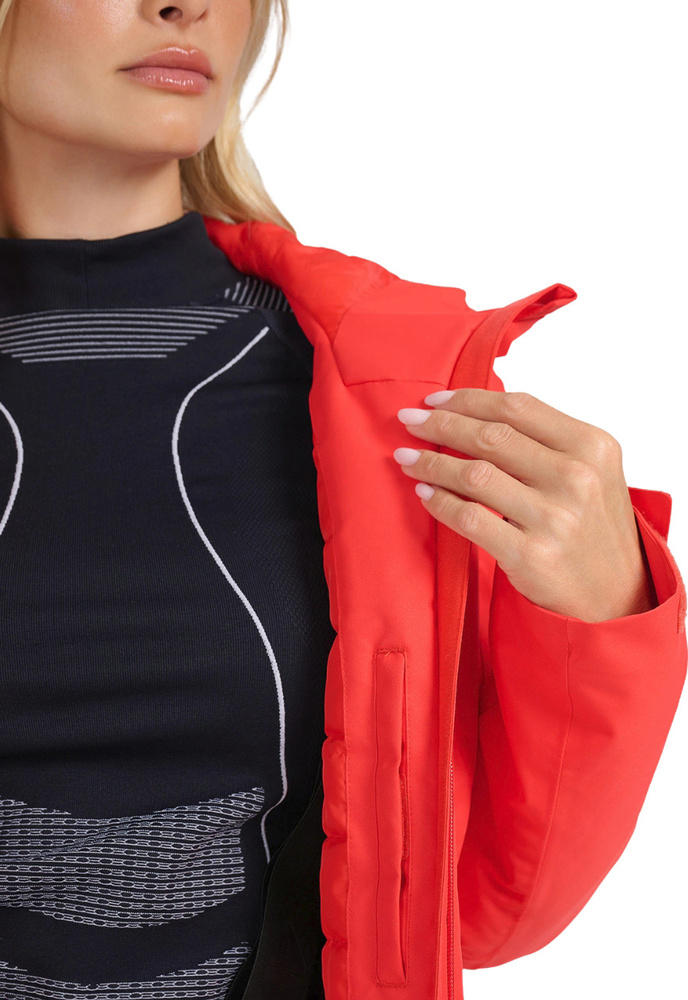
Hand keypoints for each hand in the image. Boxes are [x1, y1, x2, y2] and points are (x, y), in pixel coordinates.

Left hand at [393, 388, 656, 622]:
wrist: (616, 597)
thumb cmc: (593, 529)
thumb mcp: (591, 472)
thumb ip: (545, 441)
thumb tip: (474, 412)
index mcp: (591, 445)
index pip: (516, 408)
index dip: (467, 399)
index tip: (435, 399)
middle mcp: (575, 476)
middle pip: (489, 436)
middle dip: (440, 424)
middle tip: (410, 421)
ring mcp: (554, 516)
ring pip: (473, 473)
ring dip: (431, 462)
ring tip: (407, 457)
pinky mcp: (530, 554)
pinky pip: (469, 517)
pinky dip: (439, 501)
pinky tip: (424, 492)